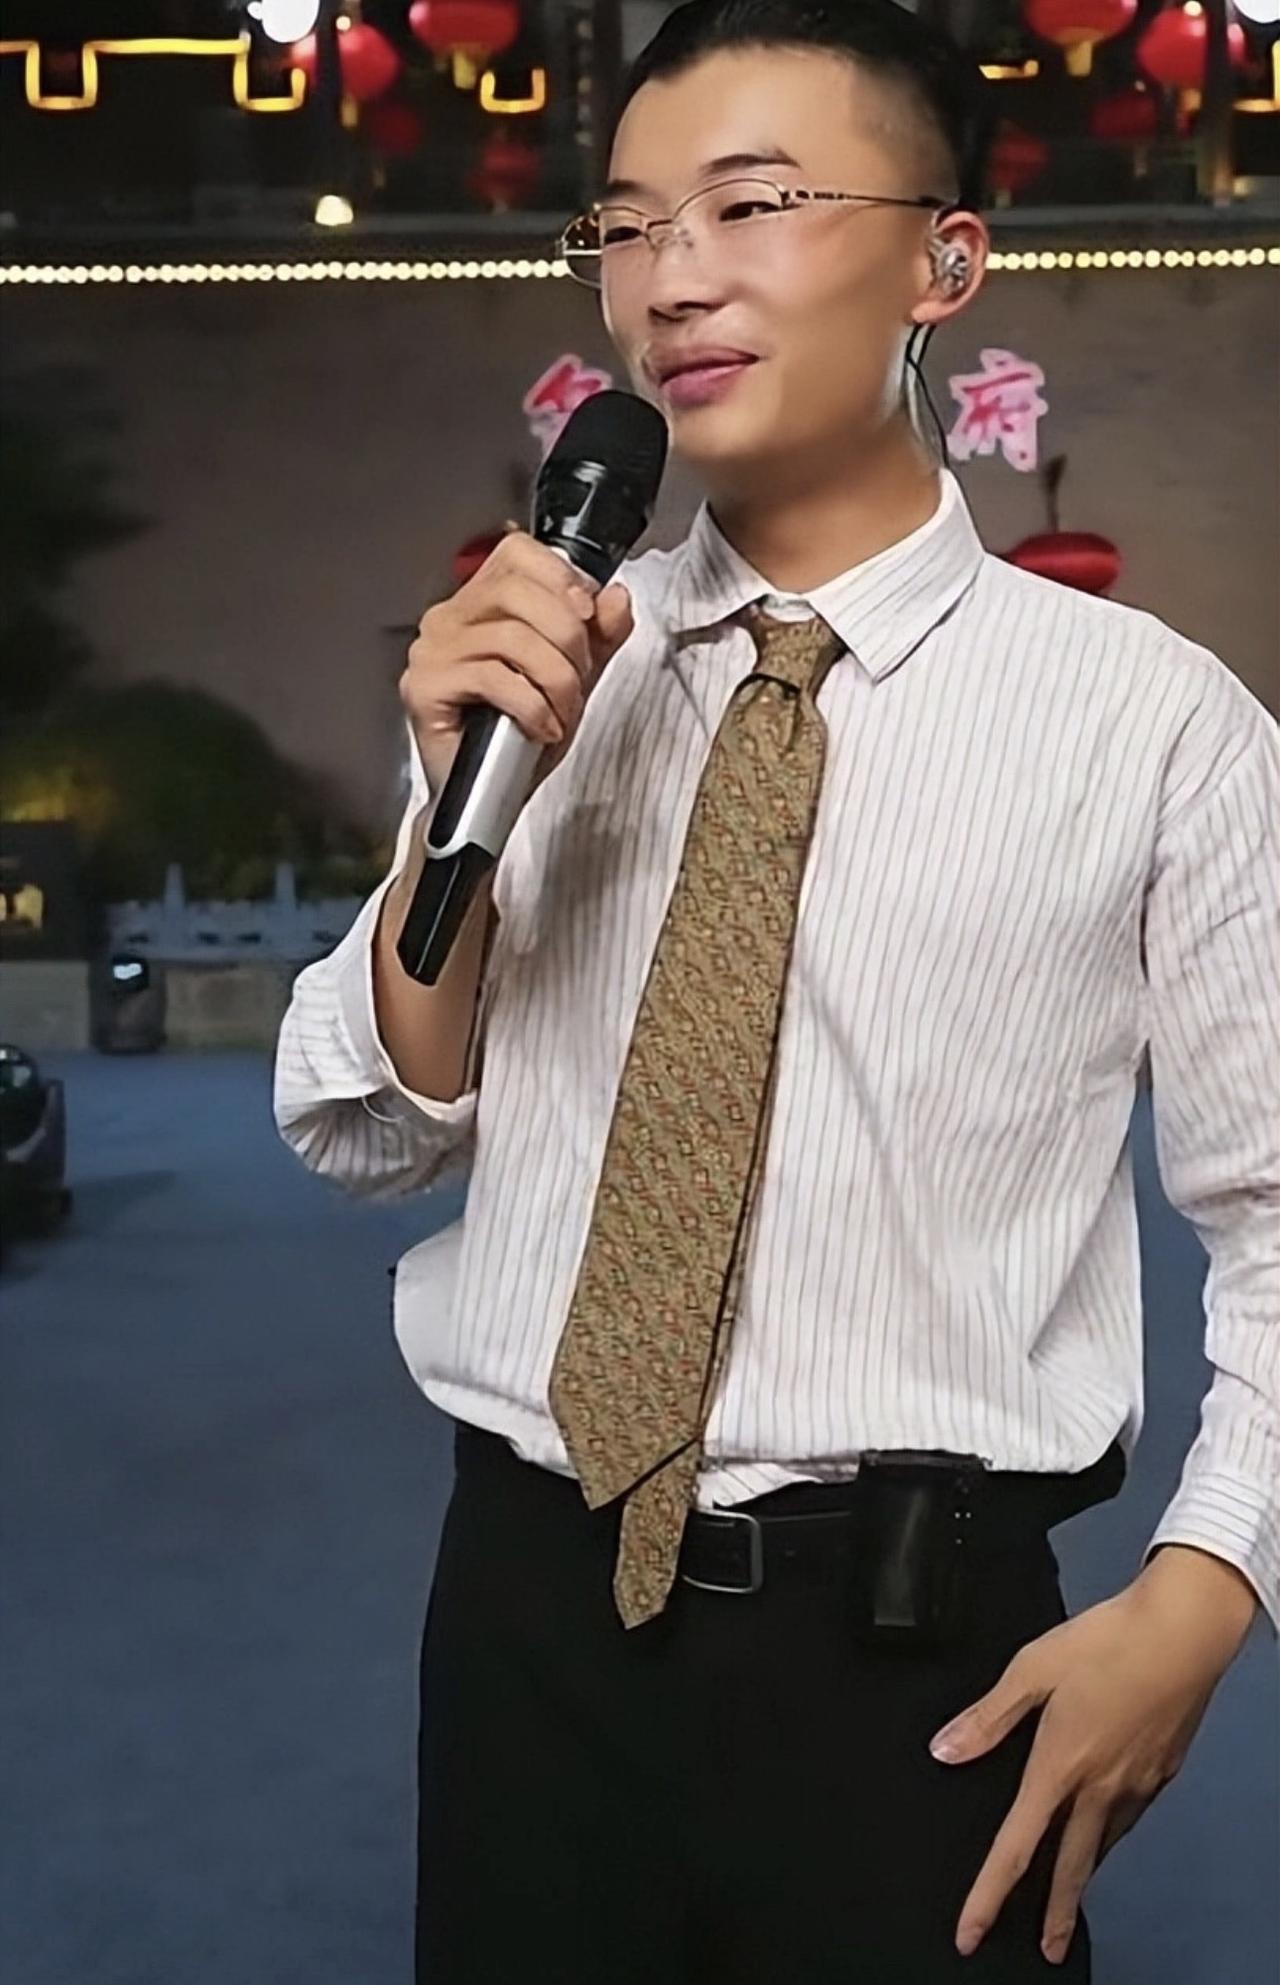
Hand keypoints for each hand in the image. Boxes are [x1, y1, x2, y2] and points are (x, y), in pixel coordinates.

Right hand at [402, 530, 634, 792]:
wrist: (487, 801)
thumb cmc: (518, 740)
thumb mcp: (575, 679)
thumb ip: (600, 636)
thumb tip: (615, 597)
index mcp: (481, 603)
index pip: (517, 553)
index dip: (560, 577)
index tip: (587, 616)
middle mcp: (450, 618)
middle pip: (518, 592)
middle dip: (568, 639)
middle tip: (577, 680)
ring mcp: (432, 651)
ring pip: (511, 638)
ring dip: (555, 679)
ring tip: (560, 712)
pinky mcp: (425, 687)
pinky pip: (493, 678)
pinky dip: (532, 706)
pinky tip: (540, 727)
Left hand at [929, 1545, 1256, 1964]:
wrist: (1182, 1631)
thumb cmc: (1105, 1643)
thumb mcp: (1032, 1669)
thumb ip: (988, 1717)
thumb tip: (943, 1751)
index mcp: (1060, 1767)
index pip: (1016, 1846)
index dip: (988, 1895)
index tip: (969, 1932)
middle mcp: (1100, 1788)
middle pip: (1072, 1867)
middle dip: (1055, 1914)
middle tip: (1046, 1949)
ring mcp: (1137, 1783)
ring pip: (1105, 1844)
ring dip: (1085, 1875)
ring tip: (1071, 1894)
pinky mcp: (1163, 1771)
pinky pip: (1130, 1817)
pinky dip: (1112, 1834)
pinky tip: (1108, 1827)